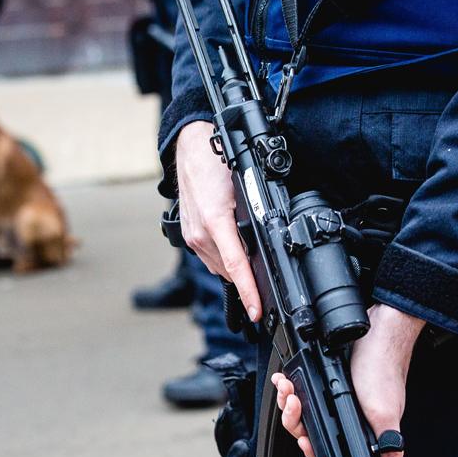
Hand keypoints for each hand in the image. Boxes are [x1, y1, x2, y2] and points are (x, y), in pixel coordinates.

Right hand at [176, 120, 260, 321]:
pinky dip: (225, 258)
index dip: (248, 292)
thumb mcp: (244, 186)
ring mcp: (192, 236)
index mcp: (215, 222)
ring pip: (220, 266)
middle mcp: (200, 234)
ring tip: (252, 267)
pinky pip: (210, 257)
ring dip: (236, 269)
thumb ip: (253, 217)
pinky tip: (234, 250)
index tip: (256, 311)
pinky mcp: (189, 234)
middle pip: (230, 271)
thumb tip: (266, 244)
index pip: (236, 266)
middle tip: (268, 288)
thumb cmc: (217, 160)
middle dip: (248, 280)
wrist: (190, 146)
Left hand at [271, 304, 424, 456]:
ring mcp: (330, 397)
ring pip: (299, 410)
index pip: (327, 452)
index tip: (303, 440)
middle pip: (306, 431)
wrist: (379, 330)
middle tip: (293, 403)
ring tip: (287, 387)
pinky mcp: (322, 379)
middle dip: (293, 419)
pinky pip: (298, 389)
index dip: (311, 451)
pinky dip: (288, 385)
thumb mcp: (386, 414)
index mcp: (354, 431)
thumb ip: (389, 450)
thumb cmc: (384, 370)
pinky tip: (284, 379)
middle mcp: (341, 416)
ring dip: (287, 401)